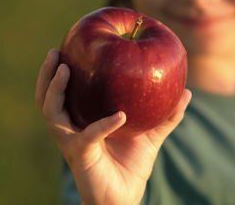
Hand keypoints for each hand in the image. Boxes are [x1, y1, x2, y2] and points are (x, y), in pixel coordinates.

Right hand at [35, 49, 191, 204]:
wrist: (124, 198)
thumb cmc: (132, 166)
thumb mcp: (151, 136)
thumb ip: (167, 115)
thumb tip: (188, 92)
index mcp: (81, 119)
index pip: (64, 91)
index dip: (59, 70)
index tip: (67, 44)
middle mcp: (71, 128)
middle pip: (46, 98)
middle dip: (46, 74)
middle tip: (56, 52)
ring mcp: (72, 142)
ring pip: (52, 112)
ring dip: (56, 89)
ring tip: (67, 69)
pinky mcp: (81, 156)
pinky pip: (88, 136)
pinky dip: (103, 124)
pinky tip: (120, 115)